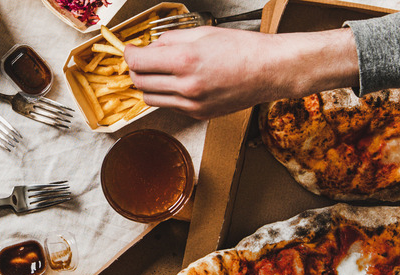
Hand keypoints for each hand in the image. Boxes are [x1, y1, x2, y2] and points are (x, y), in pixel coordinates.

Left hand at [124, 26, 358, 118]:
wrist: (270, 70)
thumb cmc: (242, 48)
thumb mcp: (202, 33)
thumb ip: (170, 41)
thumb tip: (149, 47)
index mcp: (185, 60)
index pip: (138, 62)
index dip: (129, 54)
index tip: (131, 50)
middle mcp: (186, 86)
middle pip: (140, 83)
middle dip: (136, 70)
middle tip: (142, 60)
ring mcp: (192, 105)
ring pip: (151, 99)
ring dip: (148, 85)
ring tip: (159, 73)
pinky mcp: (199, 115)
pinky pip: (170, 107)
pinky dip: (167, 95)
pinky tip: (178, 83)